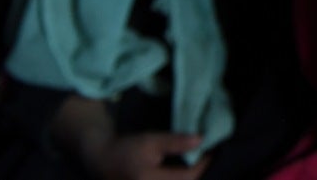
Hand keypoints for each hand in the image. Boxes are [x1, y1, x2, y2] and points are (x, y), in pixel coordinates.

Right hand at [50, 96, 209, 179]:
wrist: (103, 160)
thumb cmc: (126, 149)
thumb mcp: (151, 141)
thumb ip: (175, 142)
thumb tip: (201, 140)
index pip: (189, 176)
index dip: (204, 163)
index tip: (213, 149)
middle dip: (199, 171)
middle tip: (208, 155)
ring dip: (190, 175)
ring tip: (199, 160)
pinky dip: (182, 177)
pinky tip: (186, 169)